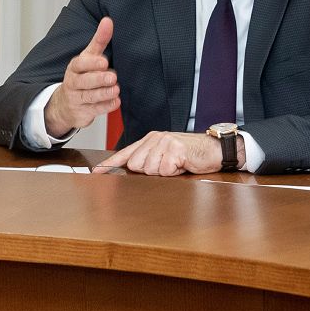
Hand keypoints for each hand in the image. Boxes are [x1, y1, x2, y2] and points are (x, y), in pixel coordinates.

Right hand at [43, 17, 118, 137]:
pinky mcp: (83, 112)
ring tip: (116, 90)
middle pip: (84, 81)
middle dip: (98, 79)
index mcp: (74, 67)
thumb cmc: (82, 75)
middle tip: (112, 77)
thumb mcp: (89, 57)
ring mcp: (76, 99)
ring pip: (89, 97)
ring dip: (104, 94)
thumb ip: (99, 40)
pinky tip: (116, 102)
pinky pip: (94, 110)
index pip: (80, 64)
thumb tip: (108, 20)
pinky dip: (106, 106)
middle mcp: (73, 83)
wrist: (66, 104)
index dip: (91, 63)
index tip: (104, 62)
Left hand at [93, 131, 234, 175]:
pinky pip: (165, 169)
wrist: (213, 149)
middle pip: (137, 165)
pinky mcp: (175, 149)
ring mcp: (165, 142)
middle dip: (151, 171)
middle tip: (168, 166)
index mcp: (150, 139)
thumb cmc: (189, 155)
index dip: (109, 164)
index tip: (96, 172)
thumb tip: (132, 169)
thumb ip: (149, 160)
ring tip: (176, 164)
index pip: (126, 153)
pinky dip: (174, 171)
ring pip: (150, 169)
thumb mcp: (165, 155)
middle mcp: (155, 138)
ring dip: (165, 172)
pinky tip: (182, 164)